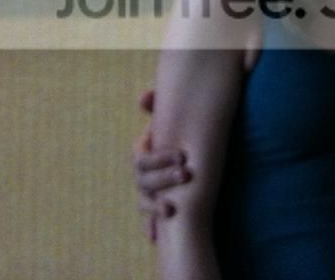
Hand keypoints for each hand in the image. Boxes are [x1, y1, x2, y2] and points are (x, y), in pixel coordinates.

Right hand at [132, 89, 191, 240]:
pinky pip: (150, 221)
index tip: (183, 155)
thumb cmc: (182, 131)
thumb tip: (144, 97)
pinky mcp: (161, 206)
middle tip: (187, 175)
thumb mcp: (175, 117)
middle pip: (144, 181)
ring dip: (154, 207)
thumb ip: (160, 105)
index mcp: (146, 152)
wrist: (192, 153)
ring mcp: (150, 192)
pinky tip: (156, 238)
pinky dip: (152, 228)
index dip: (159, 157)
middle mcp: (144, 174)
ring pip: (145, 202)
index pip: (142, 157)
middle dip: (164, 180)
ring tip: (172, 209)